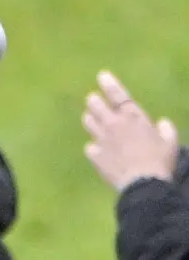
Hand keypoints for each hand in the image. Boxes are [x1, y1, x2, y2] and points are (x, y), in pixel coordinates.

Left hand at [83, 71, 177, 190]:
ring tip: (93, 120)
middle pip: (95, 104)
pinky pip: (90, 146)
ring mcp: (101, 139)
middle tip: (95, 101)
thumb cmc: (160, 161)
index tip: (102, 76)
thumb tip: (163, 123)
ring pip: (88, 121)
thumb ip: (166, 129)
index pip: (118, 95)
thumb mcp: (170, 142)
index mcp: (134, 118)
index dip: (109, 84)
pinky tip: (98, 150)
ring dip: (91, 119)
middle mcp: (114, 124)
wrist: (143, 184)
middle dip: (94, 101)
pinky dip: (94, 147)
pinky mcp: (94, 155)